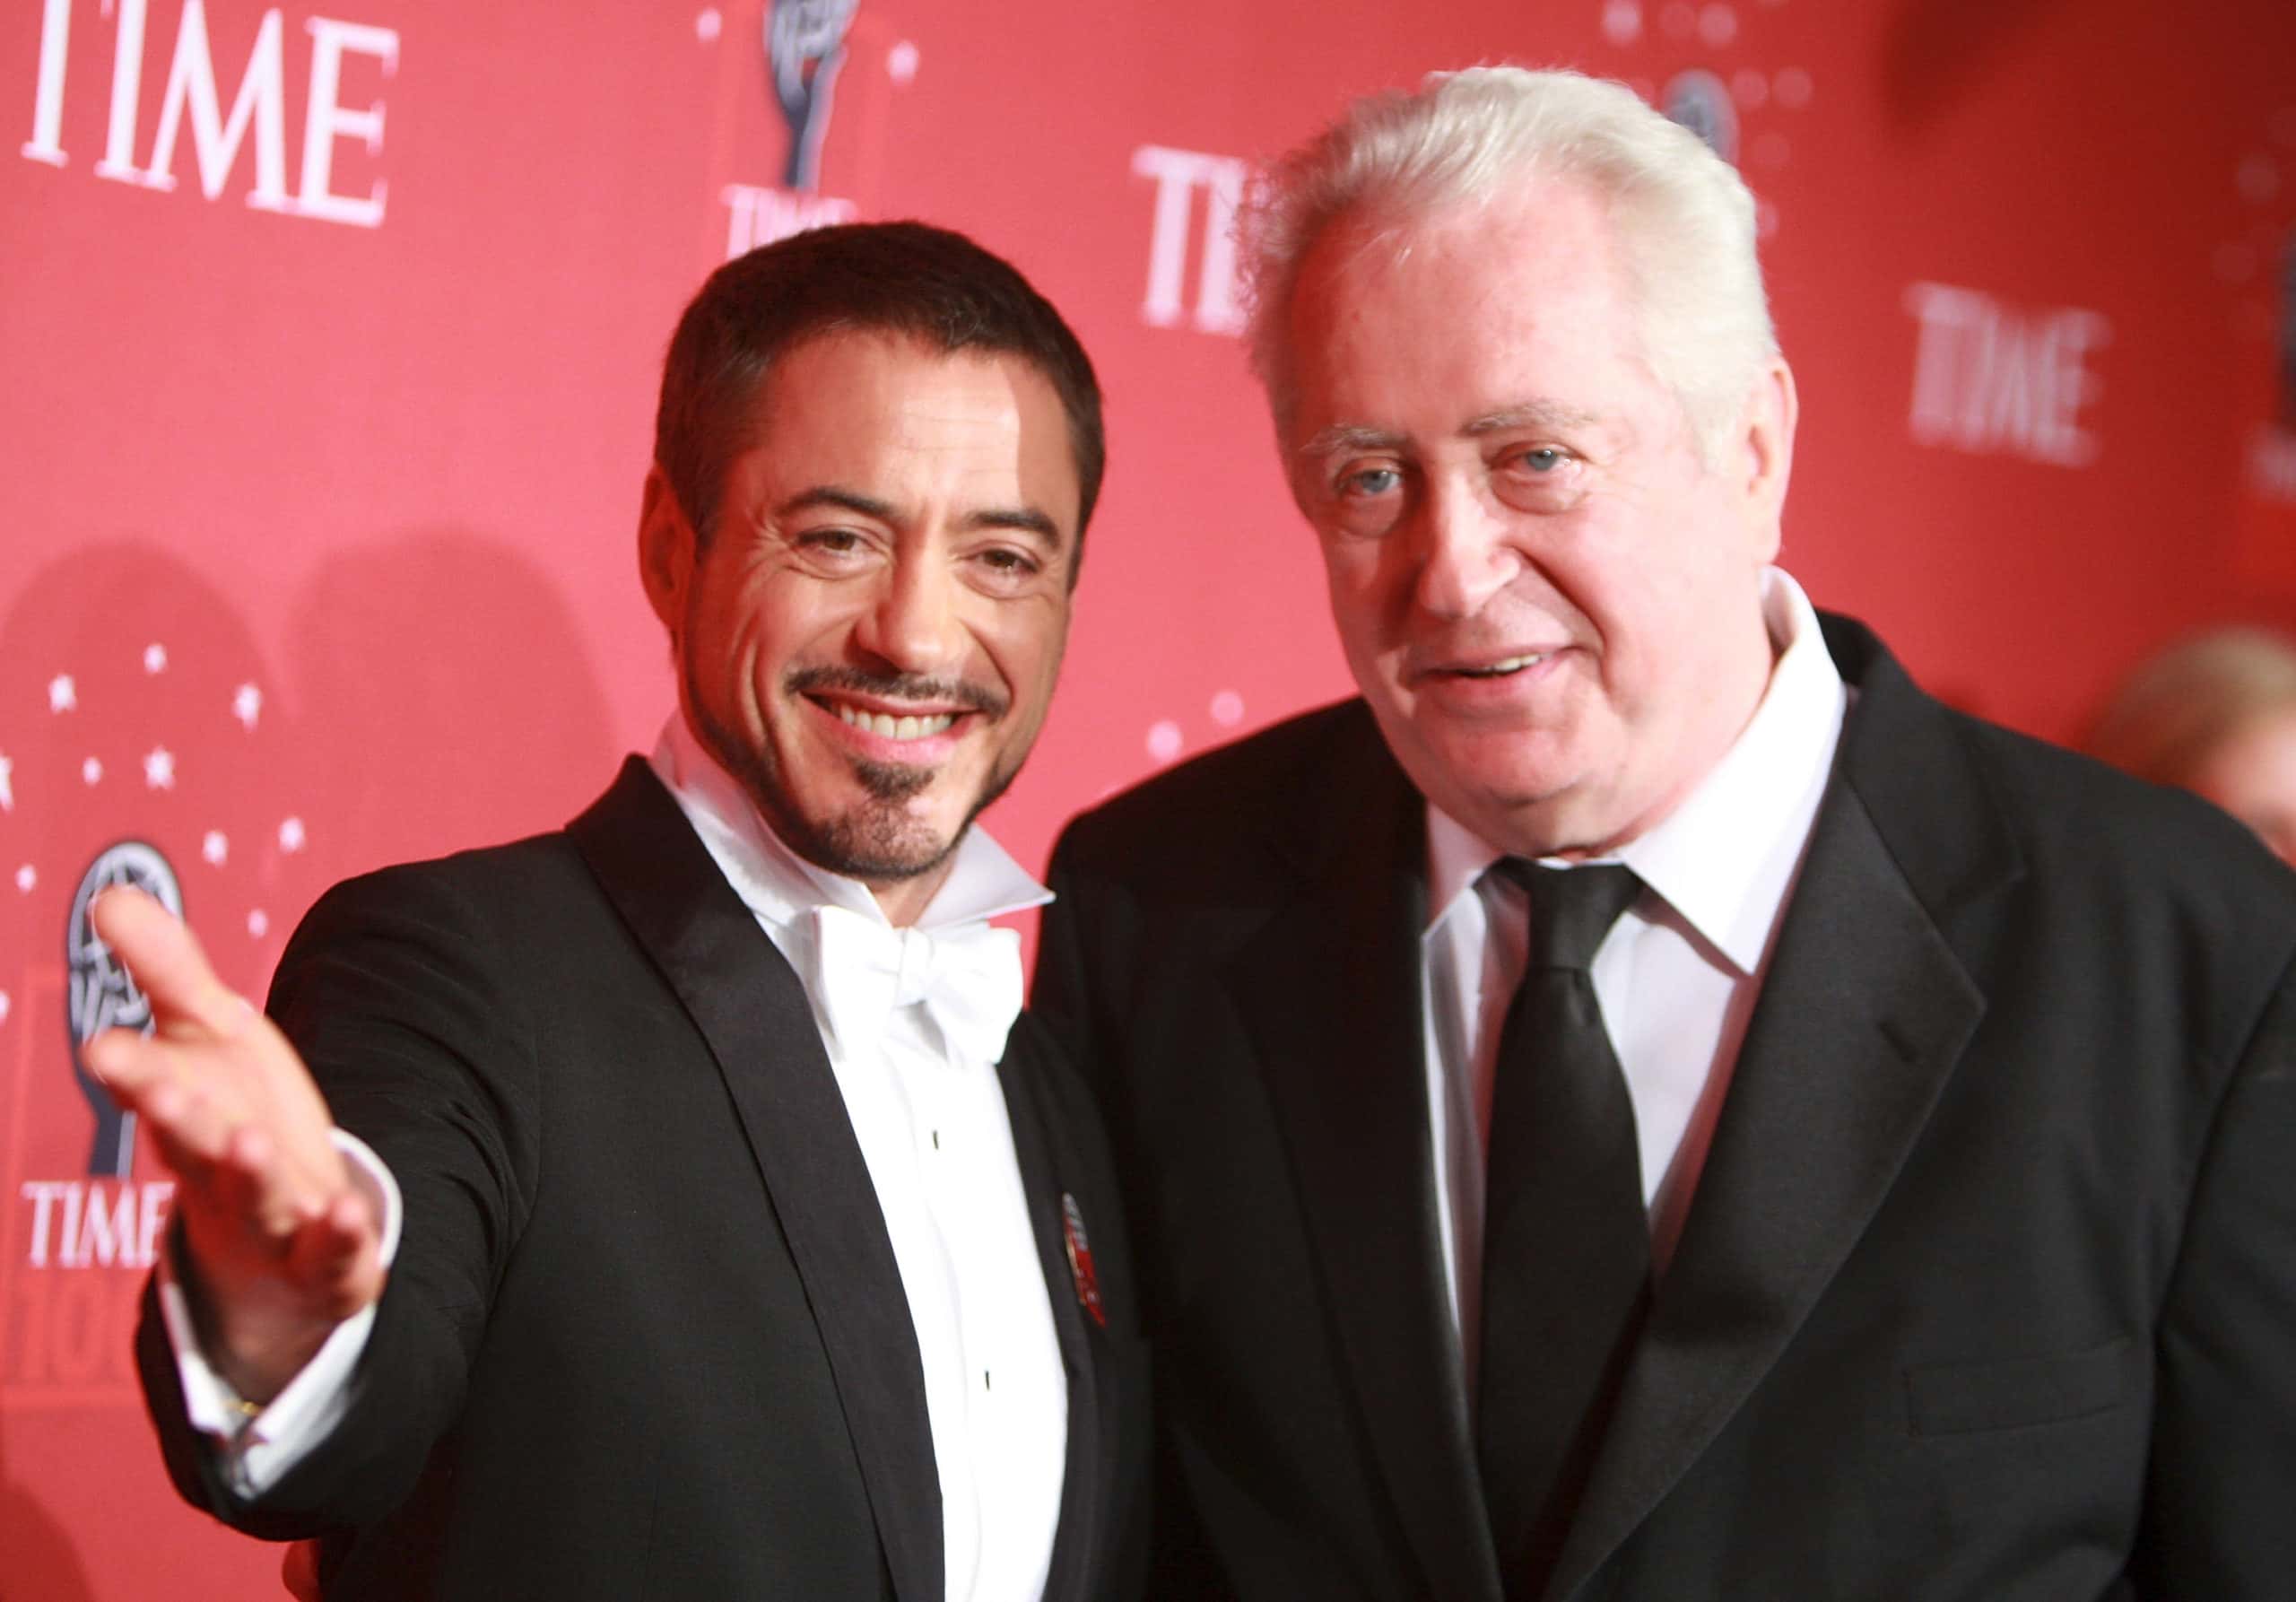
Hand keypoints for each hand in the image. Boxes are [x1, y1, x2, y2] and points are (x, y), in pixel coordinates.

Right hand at [84, 888, 384, 1403]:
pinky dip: (337, 1234)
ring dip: (247, 1171)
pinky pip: (332, 1249)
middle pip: (194, 1144)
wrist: (279, 1236)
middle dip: (176, 1120)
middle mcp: (219, 1167)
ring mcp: (272, 1216)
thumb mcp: (211, 1033)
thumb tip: (110, 895)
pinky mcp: (325, 1256)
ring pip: (255, 1196)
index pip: (152, 1086)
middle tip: (160, 1091)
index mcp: (187, 1110)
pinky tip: (346, 1212)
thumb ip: (168, 970)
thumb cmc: (234, 1112)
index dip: (131, 1069)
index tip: (103, 1046)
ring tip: (246, 1139)